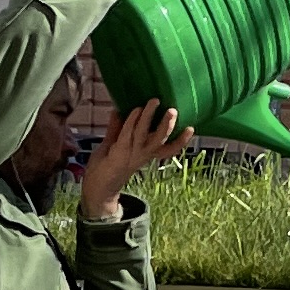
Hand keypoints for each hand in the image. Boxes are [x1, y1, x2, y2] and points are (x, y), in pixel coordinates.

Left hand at [78, 96, 191, 217]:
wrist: (97, 188)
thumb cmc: (106, 167)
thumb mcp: (114, 145)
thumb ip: (117, 128)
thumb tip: (118, 110)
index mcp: (146, 155)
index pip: (168, 149)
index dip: (181, 140)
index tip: (192, 128)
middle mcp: (142, 155)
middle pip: (160, 140)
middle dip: (168, 125)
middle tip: (174, 110)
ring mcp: (131, 154)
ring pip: (144, 133)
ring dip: (149, 116)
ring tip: (155, 102)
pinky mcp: (119, 152)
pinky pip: (128, 133)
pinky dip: (132, 120)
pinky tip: (135, 109)